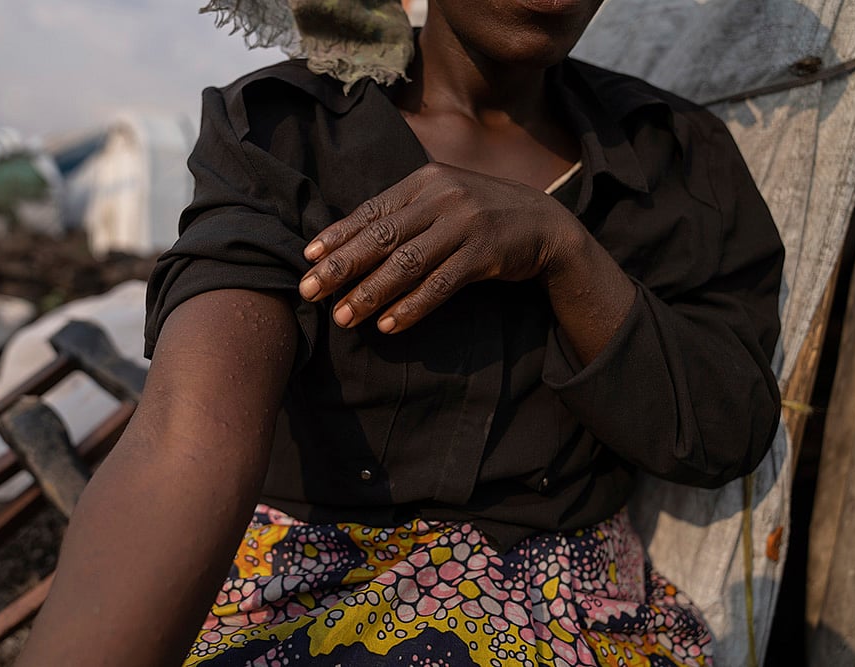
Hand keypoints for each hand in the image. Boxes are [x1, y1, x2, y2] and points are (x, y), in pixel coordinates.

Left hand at [298, 162, 583, 332]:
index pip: (371, 210)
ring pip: (407, 263)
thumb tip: (349, 242)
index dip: (337, 235)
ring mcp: (465, 223)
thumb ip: (404, 215)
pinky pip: (441, 284)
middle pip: (381, 236)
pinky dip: (413, 306)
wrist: (546, 225)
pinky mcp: (485, 252)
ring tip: (344, 317)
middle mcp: (442, 197)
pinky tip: (389, 325)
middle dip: (341, 266)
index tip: (307, 258)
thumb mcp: (443, 203)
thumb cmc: (482, 217)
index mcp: (425, 181)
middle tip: (309, 291)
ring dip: (371, 293)